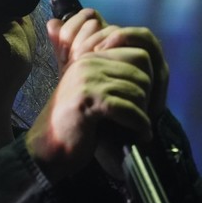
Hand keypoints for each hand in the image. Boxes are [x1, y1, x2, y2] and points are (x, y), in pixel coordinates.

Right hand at [25, 9, 169, 180]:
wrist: (48, 148)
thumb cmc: (76, 125)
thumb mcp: (95, 94)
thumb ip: (116, 80)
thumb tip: (153, 75)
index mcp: (91, 58)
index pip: (138, 54)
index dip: (150, 81)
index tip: (146, 104)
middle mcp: (88, 63)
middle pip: (142, 73)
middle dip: (148, 99)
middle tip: (144, 119)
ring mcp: (86, 80)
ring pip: (137, 91)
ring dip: (143, 115)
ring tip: (139, 129)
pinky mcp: (88, 100)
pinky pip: (128, 108)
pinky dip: (139, 125)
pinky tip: (139, 136)